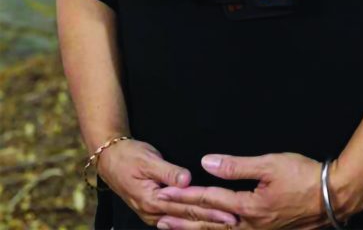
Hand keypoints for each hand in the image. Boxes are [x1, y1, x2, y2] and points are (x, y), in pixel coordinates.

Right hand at [96, 138, 237, 227]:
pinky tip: (202, 224)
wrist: (109, 160)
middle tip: (235, 220)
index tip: (230, 211)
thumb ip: (168, 172)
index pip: (188, 207)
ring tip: (224, 225)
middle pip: (188, 217)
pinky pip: (176, 219)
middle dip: (212, 220)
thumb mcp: (148, 160)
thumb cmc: (129, 156)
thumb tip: (187, 180)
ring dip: (203, 223)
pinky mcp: (154, 210)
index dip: (210, 210)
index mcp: (153, 200)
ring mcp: (153, 214)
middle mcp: (153, 212)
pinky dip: (190, 221)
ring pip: (182, 221)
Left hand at [155, 151, 332, 229]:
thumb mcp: (270, 164)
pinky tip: (208, 229)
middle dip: (182, 220)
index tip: (165, 193)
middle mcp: (250, 226)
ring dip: (195, 229)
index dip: (186, 196)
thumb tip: (208, 163)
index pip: (210, 200)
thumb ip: (237, 166)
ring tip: (173, 227)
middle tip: (158, 217)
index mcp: (250, 208)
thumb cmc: (304, 175)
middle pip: (209, 224)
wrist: (332, 196)